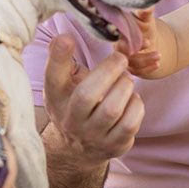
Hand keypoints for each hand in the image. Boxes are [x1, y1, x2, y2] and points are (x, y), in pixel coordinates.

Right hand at [42, 35, 144, 162]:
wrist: (79, 149)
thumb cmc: (73, 105)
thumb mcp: (62, 86)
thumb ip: (62, 62)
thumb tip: (63, 38)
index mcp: (57, 100)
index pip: (52, 79)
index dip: (58, 58)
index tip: (66, 38)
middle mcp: (71, 121)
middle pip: (86, 96)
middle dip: (108, 71)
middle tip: (120, 58)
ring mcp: (93, 137)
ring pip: (112, 109)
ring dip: (124, 87)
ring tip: (126, 79)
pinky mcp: (115, 146)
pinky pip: (130, 123)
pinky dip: (136, 105)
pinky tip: (131, 99)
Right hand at [121, 8, 160, 75]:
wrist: (150, 39)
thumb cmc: (144, 26)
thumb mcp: (146, 19)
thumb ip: (145, 13)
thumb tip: (148, 5)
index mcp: (118, 34)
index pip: (119, 39)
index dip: (130, 40)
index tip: (146, 40)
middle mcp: (118, 48)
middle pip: (122, 55)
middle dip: (137, 53)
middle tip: (152, 46)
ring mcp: (124, 59)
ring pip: (131, 65)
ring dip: (145, 61)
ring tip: (159, 56)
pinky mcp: (131, 68)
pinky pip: (137, 72)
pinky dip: (147, 69)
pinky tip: (158, 64)